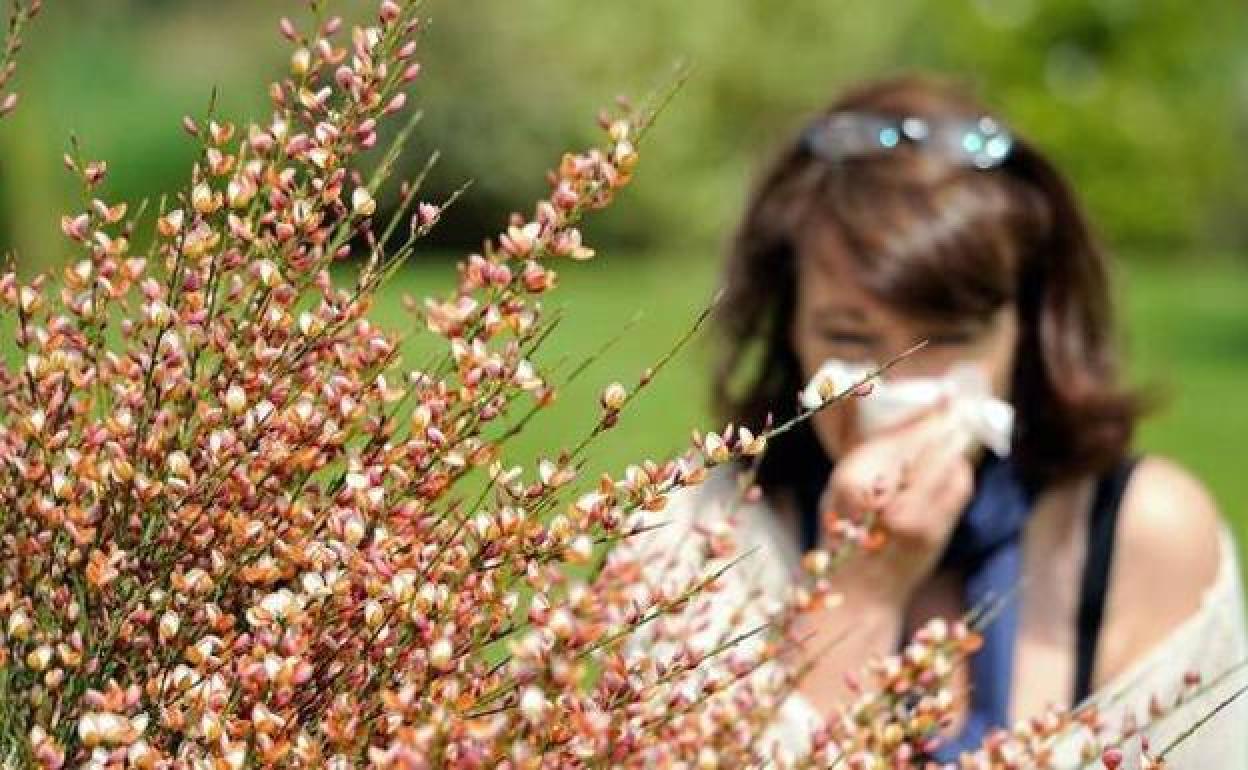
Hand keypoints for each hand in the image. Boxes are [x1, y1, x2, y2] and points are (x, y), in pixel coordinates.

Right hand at [819, 402, 974, 605]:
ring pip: (950, 463)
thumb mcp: (839, 487)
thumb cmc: (843, 536)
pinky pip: (958, 486)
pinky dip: (959, 470)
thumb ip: (868, 449)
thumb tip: (897, 411)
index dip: (925, 415)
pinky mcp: (935, 532)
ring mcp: (914, 518)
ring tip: (955, 433)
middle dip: (945, 424)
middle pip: (928, 445)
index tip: (944, 399)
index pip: (898, 436)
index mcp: (851, 481)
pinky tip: (953, 464)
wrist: (858, 592)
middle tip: (956, 405)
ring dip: (954, 446)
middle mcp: (883, 497)